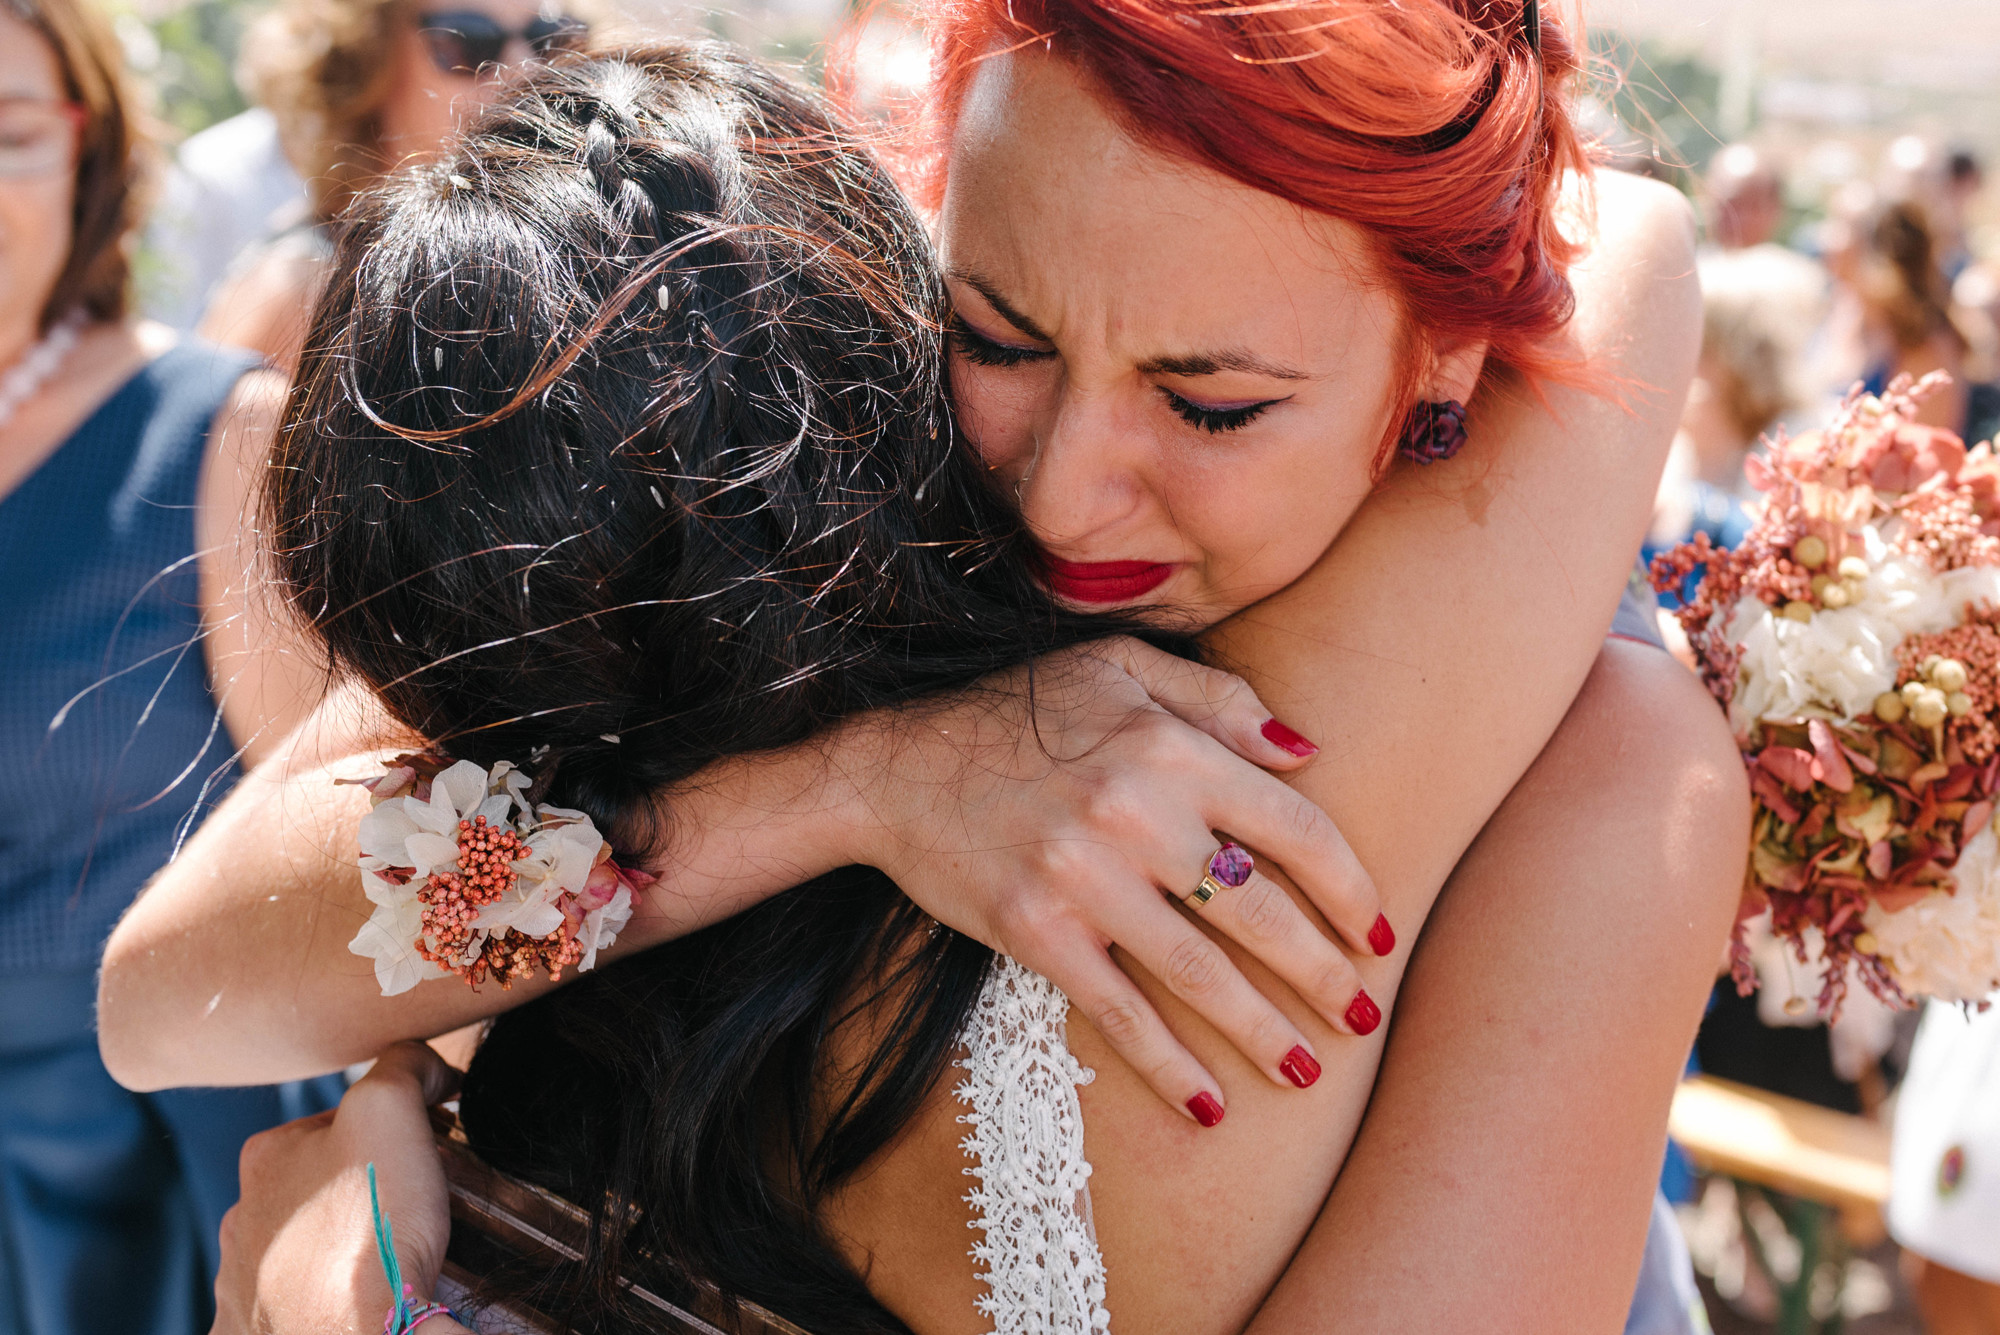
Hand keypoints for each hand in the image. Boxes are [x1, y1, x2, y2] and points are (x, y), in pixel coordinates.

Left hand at [214, 1043, 464, 1333]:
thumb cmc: (368, 1227)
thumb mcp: (389, 1109)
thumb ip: (403, 1065)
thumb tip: (422, 1062)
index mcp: (267, 1157)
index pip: (336, 1122)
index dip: (390, 1128)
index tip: (429, 1146)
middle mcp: (241, 1218)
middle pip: (314, 1188)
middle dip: (357, 1192)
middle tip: (411, 1208)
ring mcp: (241, 1283)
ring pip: (295, 1252)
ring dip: (332, 1251)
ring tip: (386, 1264)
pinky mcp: (249, 1333)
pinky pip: (281, 1311)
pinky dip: (312, 1304)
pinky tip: (348, 1305)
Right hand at [839, 635, 1383, 1121]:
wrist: (895, 770)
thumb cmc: (1013, 714)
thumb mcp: (1117, 666)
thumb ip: (1218, 700)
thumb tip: (1307, 750)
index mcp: (1169, 748)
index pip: (1294, 827)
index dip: (1350, 888)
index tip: (1379, 933)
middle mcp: (1136, 813)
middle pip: (1262, 910)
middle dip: (1325, 974)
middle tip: (1364, 1016)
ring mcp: (1085, 879)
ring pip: (1201, 972)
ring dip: (1263, 1031)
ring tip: (1306, 1072)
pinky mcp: (1036, 932)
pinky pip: (1119, 1010)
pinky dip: (1168, 1065)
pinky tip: (1208, 1107)